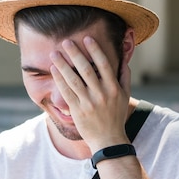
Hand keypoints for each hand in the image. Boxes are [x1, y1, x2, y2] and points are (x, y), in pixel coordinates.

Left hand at [50, 36, 130, 151]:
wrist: (108, 140)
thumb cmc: (116, 116)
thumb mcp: (125, 96)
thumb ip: (124, 77)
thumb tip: (124, 60)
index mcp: (113, 88)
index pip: (104, 64)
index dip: (95, 50)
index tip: (87, 38)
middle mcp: (101, 94)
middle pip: (86, 69)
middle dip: (75, 53)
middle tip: (66, 41)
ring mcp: (88, 103)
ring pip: (73, 80)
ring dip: (62, 65)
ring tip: (54, 53)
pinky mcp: (77, 111)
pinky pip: (66, 93)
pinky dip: (59, 80)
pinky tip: (53, 70)